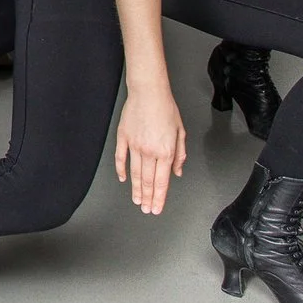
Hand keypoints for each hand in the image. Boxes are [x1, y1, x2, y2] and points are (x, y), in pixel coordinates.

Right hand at [114, 83, 186, 213]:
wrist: (149, 92)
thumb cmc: (166, 109)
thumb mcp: (180, 132)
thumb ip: (179, 155)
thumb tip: (176, 171)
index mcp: (166, 151)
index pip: (162, 181)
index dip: (159, 197)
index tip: (157, 208)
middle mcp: (150, 151)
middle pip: (147, 181)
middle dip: (148, 198)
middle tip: (146, 210)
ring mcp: (135, 145)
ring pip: (134, 173)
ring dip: (136, 189)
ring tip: (136, 200)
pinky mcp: (123, 137)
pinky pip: (121, 158)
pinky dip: (121, 170)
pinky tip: (123, 179)